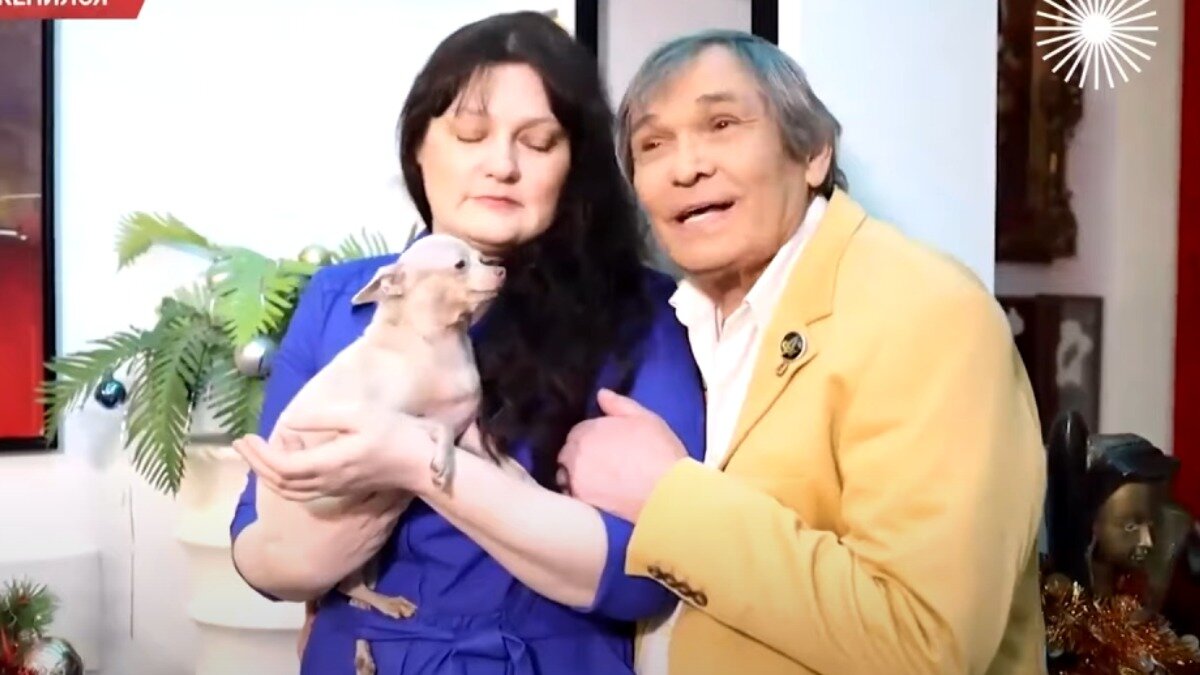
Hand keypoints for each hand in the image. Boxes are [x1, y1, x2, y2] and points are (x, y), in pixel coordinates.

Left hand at [232, 406, 445, 500]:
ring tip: (255, 457)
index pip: (283, 467)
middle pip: (280, 482)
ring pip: (291, 490)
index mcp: (330, 462)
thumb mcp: (359, 415)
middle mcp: (328, 480)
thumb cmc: (395, 433)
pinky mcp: (342, 488)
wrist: (421, 463)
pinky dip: (285, 480)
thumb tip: (290, 424)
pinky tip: (284, 466)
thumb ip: (321, 418)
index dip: (260, 455)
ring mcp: (335, 487)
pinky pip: (303, 491)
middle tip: (241, 444)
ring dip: (268, 475)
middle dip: (256, 464)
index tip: (245, 437)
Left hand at [558, 388, 686, 520]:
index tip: (607, 441)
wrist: (665, 491)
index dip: (593, 435)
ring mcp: (576, 478)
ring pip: (567, 472)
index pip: (578, 430)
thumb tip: (601, 394)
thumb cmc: (658, 451)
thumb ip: (618, 404)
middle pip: (570, 451)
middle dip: (582, 452)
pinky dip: (579, 489)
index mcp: (587, 431)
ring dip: (577, 471)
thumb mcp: (643, 418)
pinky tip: (596, 489)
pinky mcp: (582, 500)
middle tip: (604, 458)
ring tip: (599, 475)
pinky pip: (572, 491)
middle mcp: (575, 454)